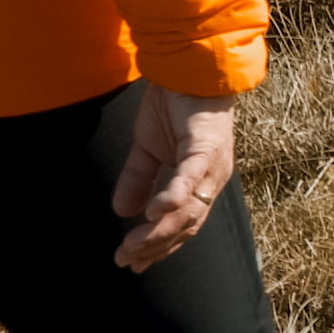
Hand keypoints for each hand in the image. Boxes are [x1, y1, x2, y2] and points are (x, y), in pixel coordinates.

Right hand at [111, 87, 237, 273]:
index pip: (182, 225)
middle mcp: (212, 180)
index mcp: (201, 183)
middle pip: (186, 226)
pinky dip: (174, 197)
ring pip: (189, 210)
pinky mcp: (205, 145)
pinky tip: (154, 213)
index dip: (159, 247)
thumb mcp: (147, 148)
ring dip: (158, 231)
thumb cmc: (174, 107)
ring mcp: (212, 164)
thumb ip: (138, 179)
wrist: (186, 69)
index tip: (133, 263)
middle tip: (126, 260)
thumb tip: (121, 211)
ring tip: (133, 246)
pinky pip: (190, 177)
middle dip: (155, 247)